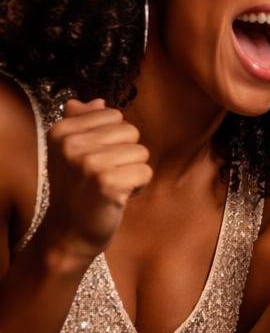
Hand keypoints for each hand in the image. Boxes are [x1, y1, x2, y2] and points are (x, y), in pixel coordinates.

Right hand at [36, 99, 152, 268]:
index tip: (96, 159)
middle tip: (105, 174)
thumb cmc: (76, 189)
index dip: (113, 139)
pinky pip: (145, 172)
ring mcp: (88, 163)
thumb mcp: (70, 153)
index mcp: (62, 130)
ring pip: (141, 152)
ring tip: (111, 185)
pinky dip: (138, 186)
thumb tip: (98, 101)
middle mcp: (71, 144)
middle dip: (126, 154)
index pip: (114, 115)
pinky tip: (118, 196)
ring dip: (133, 171)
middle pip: (131, 131)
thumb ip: (83, 123)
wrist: (69, 231)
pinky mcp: (107, 183)